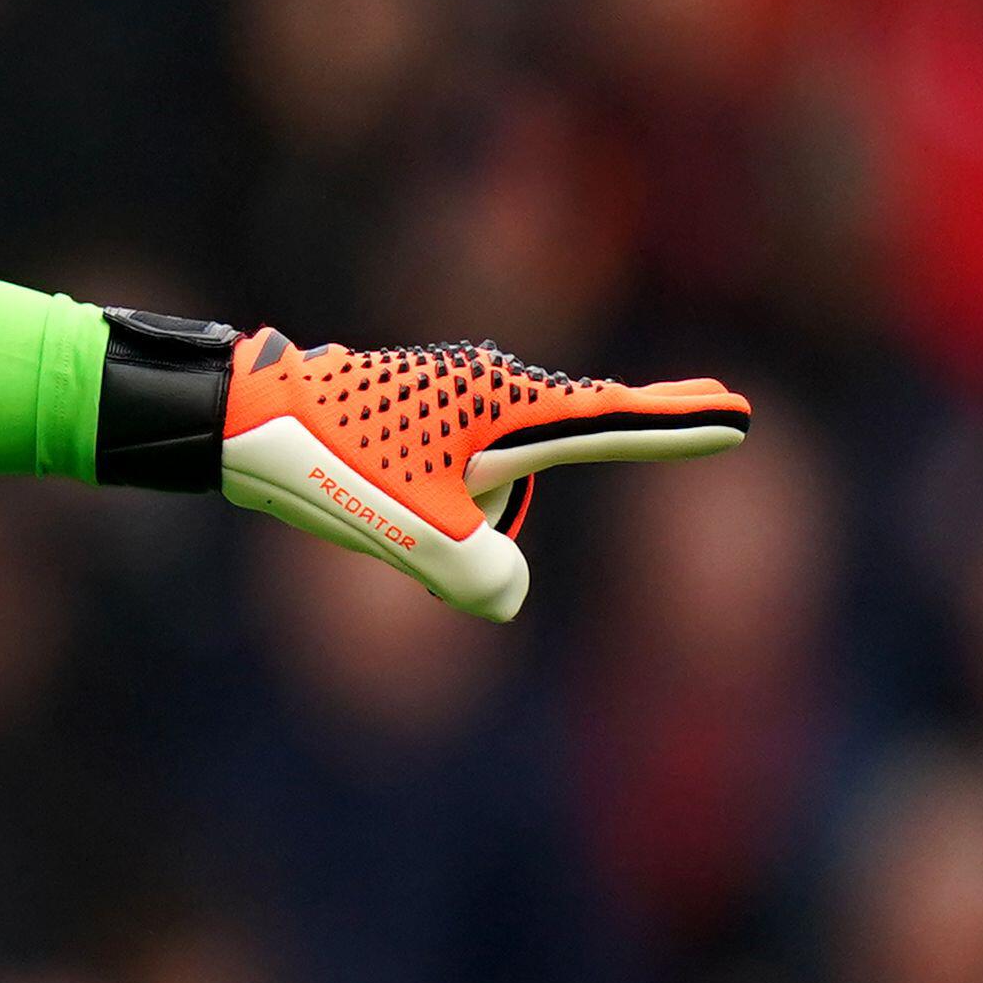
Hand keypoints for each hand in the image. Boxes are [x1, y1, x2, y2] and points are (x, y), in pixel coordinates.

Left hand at [205, 328, 750, 620]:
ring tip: (382, 507)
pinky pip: (459, 466)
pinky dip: (445, 501)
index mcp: (508, 407)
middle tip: (721, 403)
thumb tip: (505, 595)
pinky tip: (379, 505)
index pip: (617, 423)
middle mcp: (492, 387)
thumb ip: (481, 576)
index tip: (742, 415)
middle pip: (573, 433)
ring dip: (468, 510)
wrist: (240, 420)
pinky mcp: (421, 406)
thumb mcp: (416, 537)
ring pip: (498, 470)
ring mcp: (457, 391)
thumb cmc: (332, 465)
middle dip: (638, 424)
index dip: (681, 426)